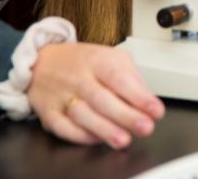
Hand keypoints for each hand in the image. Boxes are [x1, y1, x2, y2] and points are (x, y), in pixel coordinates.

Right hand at [26, 42, 163, 147]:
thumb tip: (148, 101)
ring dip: (105, 130)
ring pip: (83, 115)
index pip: (119, 78)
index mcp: (97, 60)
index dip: (138, 96)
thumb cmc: (83, 62)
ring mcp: (61, 96)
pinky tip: (98, 139)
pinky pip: (64, 128)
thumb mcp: (111, 57)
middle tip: (146, 127)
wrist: (42, 62)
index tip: (156, 110)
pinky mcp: (49, 114)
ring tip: (124, 140)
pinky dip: (81, 136)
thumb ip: (131, 77)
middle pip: (102, 99)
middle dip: (126, 116)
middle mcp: (79, 78)